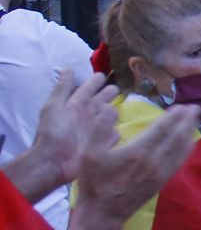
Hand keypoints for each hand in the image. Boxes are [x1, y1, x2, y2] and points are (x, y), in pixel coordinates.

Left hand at [26, 72, 119, 191]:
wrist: (55, 161)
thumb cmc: (54, 132)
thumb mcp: (55, 106)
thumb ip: (62, 88)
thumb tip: (68, 68)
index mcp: (75, 105)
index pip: (88, 89)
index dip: (95, 81)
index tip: (102, 75)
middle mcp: (86, 116)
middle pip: (101, 101)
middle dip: (108, 94)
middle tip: (116, 88)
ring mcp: (95, 130)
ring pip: (109, 116)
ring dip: (113, 111)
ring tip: (116, 108)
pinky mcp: (101, 144)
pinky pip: (113, 135)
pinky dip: (115, 132)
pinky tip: (117, 130)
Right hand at [76, 105, 200, 225]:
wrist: (103, 213)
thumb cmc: (94, 182)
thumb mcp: (88, 153)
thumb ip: (99, 128)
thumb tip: (110, 107)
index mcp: (138, 152)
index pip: (162, 129)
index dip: (174, 116)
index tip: (182, 106)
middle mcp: (154, 161)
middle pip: (176, 137)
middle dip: (187, 121)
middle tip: (195, 108)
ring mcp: (160, 173)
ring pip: (181, 149)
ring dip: (189, 133)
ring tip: (194, 121)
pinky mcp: (161, 182)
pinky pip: (178, 161)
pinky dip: (185, 149)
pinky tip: (188, 143)